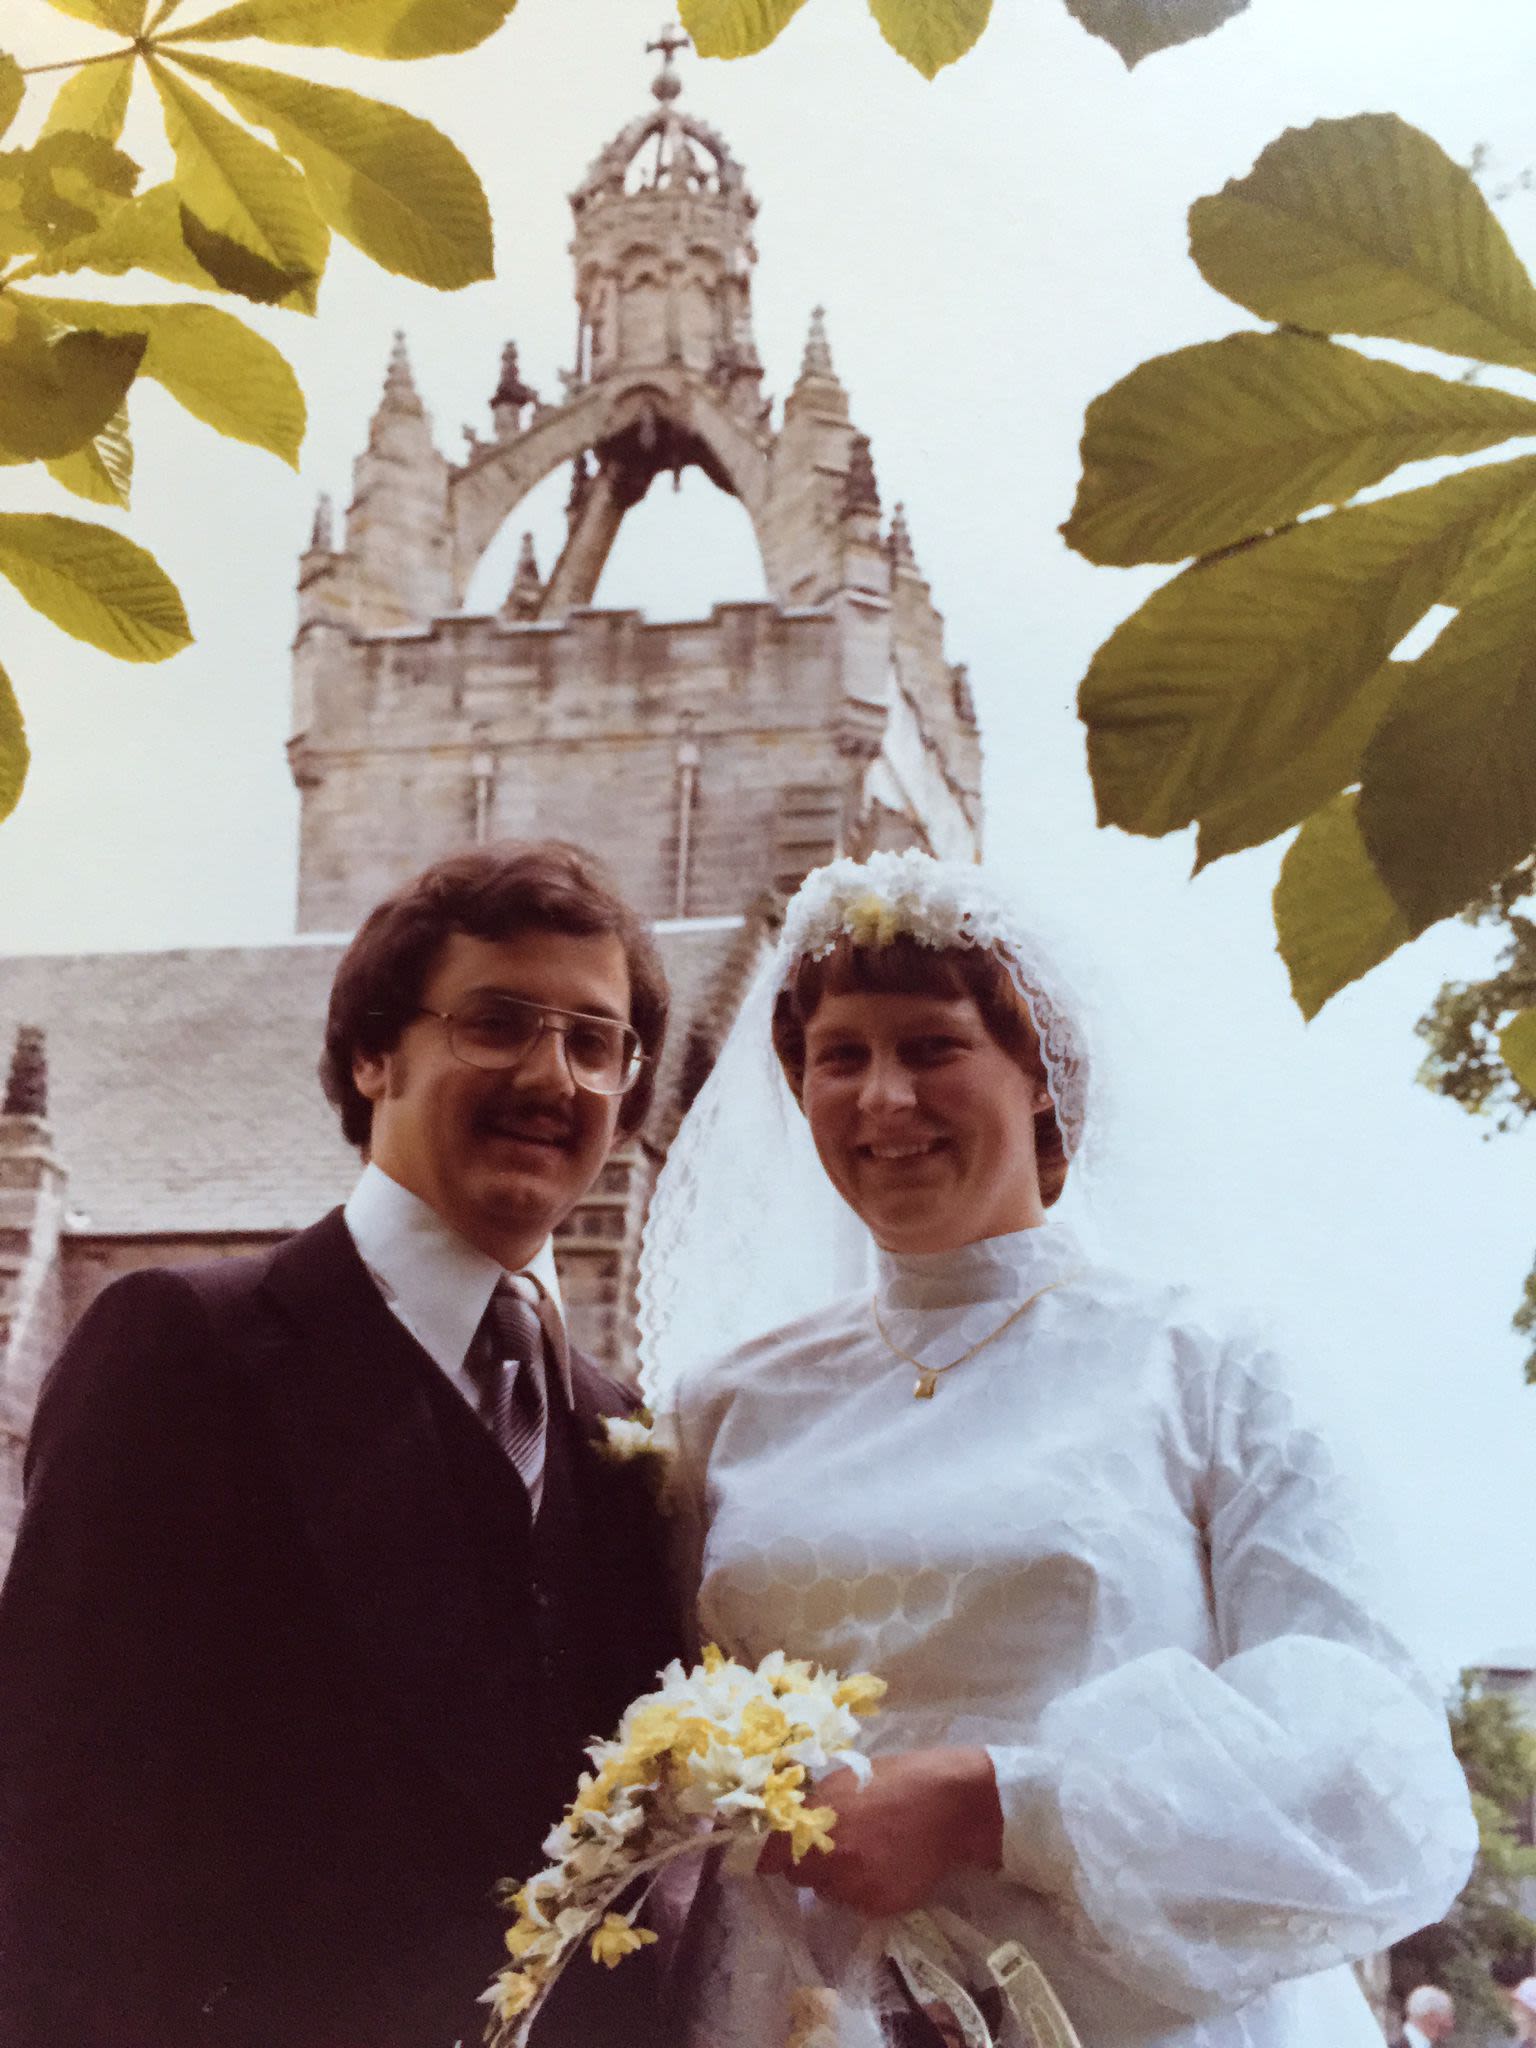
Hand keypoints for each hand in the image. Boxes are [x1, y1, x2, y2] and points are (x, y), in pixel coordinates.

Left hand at [759, 1746, 1002, 1917]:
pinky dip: (865, 1892)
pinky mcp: (877, 1905)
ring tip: (867, 1856)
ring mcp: (852, 1883)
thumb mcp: (844, 1780)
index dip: (768, 1855)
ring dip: (837, 1879)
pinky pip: (857, 1904)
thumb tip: (779, 1823)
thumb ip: (810, 1805)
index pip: (768, 1853)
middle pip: (797, 1874)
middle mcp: (826, 1854)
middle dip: (808, 1864)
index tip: (769, 1855)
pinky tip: (886, 1869)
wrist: (951, 1804)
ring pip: (827, 1892)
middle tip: (833, 1849)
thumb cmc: (897, 1780)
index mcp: (814, 1817)